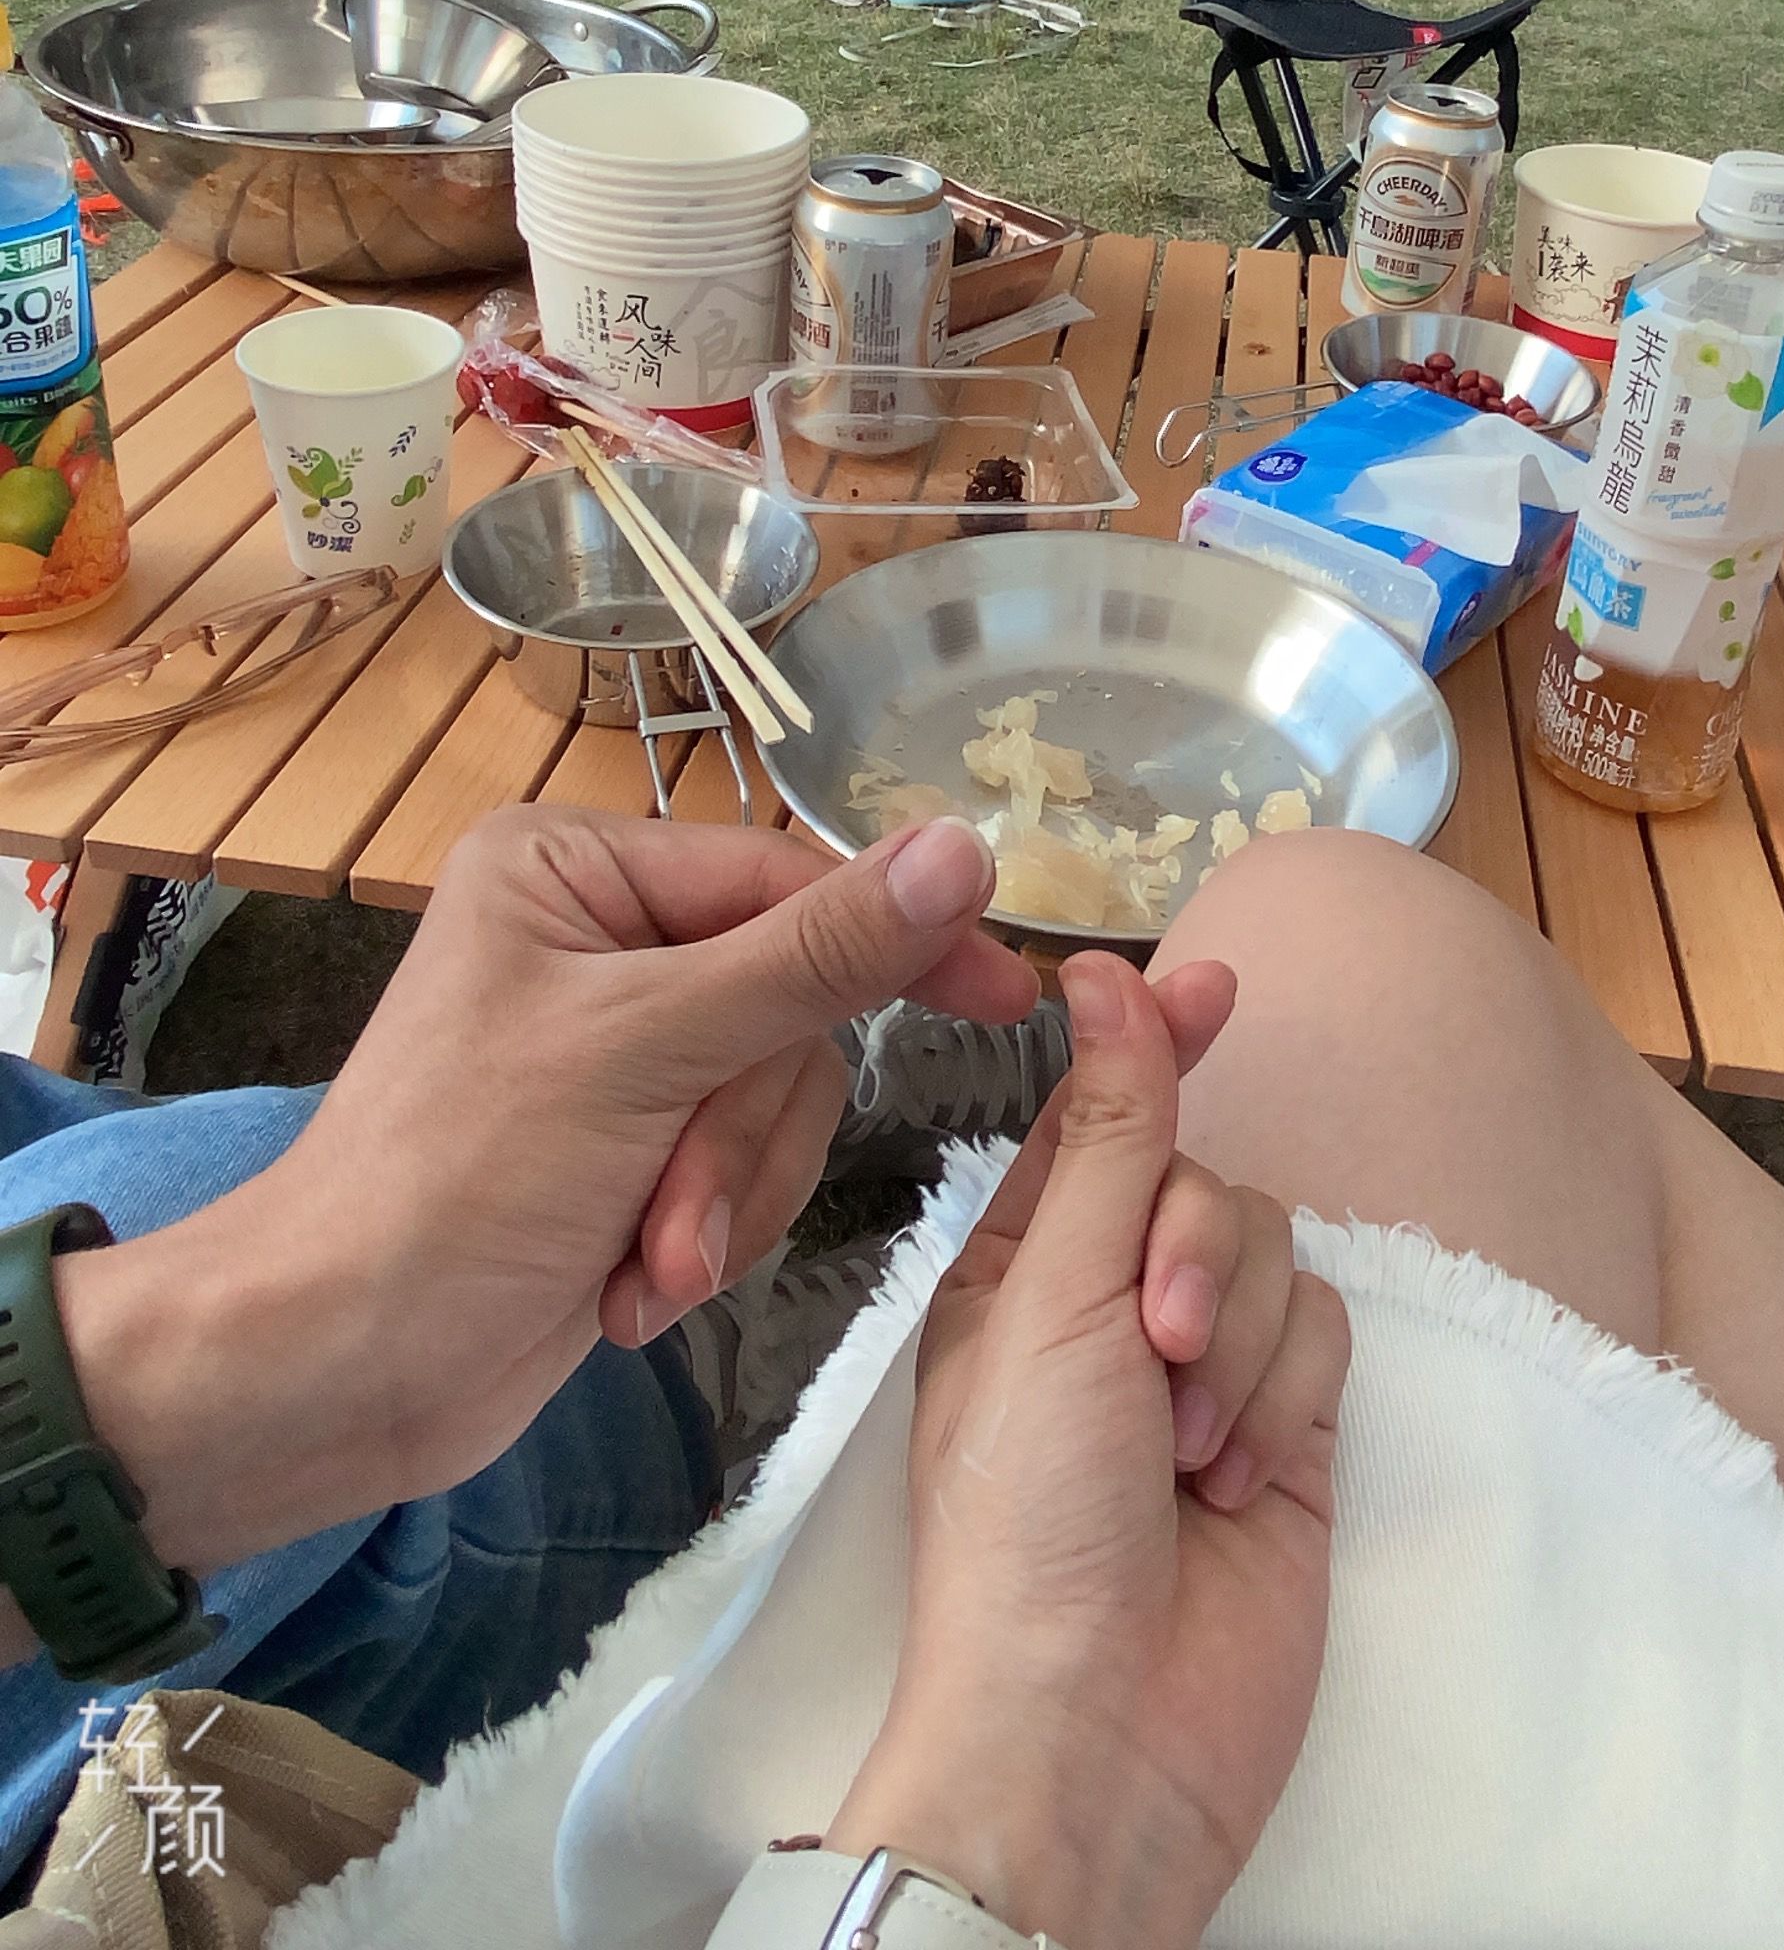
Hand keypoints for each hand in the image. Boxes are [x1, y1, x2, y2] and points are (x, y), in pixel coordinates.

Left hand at [57, 807, 1038, 1580]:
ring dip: (723, 1203)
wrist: (337, 1374)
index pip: (787, 881)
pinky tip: (625, 1289)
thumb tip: (967, 847)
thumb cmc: (458, 1185)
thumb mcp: (651, 1051)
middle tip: (677, 1218)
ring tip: (646, 1268)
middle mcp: (598, 939)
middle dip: (741, 1137)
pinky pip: (742, 1171)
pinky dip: (701, 1239)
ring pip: (777, 1101)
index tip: (1007, 996)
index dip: (895, 942)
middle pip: (790, 1007)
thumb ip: (818, 955)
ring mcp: (615, 1052)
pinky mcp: (627, 1152)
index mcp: (574, 866)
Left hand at [830, 954, 1349, 1949]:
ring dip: (1242, 1341)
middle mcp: (1115, 1304)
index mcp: (1024, 1265)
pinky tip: (1241, 1480)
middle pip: (1208, 1178)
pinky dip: (1287, 1396)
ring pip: (1279, 1250)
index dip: (1159, 1045)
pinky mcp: (1286, 1431)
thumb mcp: (1055, 1297)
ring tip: (1190, 1448)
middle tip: (1159, 1346)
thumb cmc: (1027, 1519)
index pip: (1104, 1114)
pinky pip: (1327, 1332)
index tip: (1221, 978)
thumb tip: (1107, 975)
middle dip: (1199, 1251)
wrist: (1101, 1729)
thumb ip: (1114, 1132)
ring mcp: (1205, 1370)